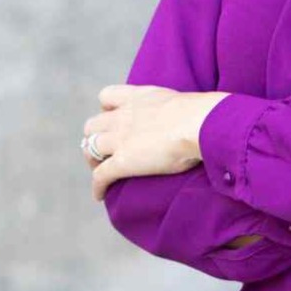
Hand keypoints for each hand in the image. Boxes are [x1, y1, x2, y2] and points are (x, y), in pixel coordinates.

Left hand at [81, 84, 227, 201]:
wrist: (199, 123)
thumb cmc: (201, 113)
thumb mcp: (182, 102)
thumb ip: (175, 109)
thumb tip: (194, 117)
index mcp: (138, 97)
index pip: (107, 96)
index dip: (106, 109)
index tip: (114, 118)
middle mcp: (124, 115)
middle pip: (92, 124)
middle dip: (94, 137)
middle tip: (105, 150)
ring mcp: (120, 138)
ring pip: (89, 148)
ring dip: (92, 160)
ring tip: (101, 170)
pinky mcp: (121, 161)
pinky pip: (99, 176)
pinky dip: (97, 186)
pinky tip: (100, 195)